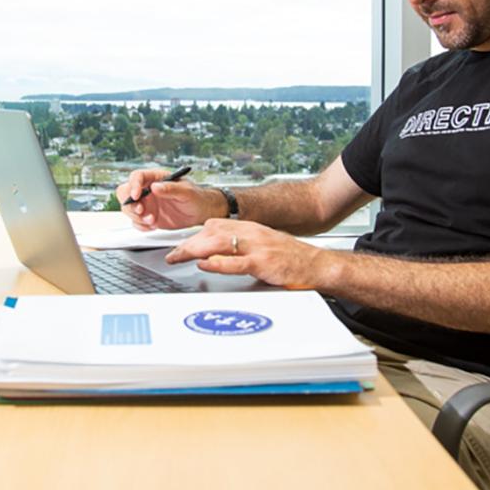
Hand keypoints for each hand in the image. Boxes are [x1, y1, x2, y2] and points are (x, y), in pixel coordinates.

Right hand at [116, 168, 222, 230]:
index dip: (133, 185)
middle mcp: (148, 190)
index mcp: (156, 178)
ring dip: (136, 217)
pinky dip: (140, 226)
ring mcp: (147, 204)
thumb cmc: (196, 197)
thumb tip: (155, 186)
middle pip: (125, 192)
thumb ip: (171, 188)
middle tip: (141, 211)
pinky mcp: (148, 217)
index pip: (137, 177)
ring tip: (152, 221)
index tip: (136, 196)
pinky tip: (152, 226)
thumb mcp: (186, 192)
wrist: (201, 213)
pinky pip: (135, 222)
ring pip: (128, 208)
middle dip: (130, 204)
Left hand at [165, 219, 333, 288]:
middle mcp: (252, 233)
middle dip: (188, 244)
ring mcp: (257, 247)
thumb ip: (241, 247)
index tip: (180, 246)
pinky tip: (204, 264)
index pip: (214, 225)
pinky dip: (217, 262)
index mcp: (250, 228)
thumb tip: (217, 255)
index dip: (194, 235)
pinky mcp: (263, 262)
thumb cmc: (291, 258)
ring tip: (178, 257)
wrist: (317, 264)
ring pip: (219, 242)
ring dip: (194, 249)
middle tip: (172, 256)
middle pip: (211, 232)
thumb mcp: (263, 246)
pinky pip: (236, 261)